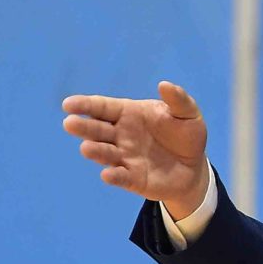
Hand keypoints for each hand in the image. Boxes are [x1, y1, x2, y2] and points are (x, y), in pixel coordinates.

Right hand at [62, 82, 209, 216]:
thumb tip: (164, 84)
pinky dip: (114, 176)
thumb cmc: (186, 135)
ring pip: (105, 153)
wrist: (194, 167)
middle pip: (97, 129)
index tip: (68, 105)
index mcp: (128, 113)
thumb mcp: (188, 114)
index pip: (102, 107)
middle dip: (83, 126)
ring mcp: (124, 157)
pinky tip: (107, 174)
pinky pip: (120, 177)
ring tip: (86, 148)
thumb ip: (178, 100)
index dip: (85, 105)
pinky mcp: (132, 178)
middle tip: (70, 123)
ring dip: (95, 151)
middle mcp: (120, 135)